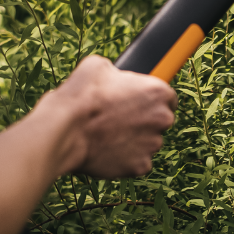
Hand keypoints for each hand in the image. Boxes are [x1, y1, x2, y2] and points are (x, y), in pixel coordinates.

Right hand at [48, 55, 175, 177]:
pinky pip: (136, 161)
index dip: (151, 100)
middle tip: (118, 118)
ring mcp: (152, 144)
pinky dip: (125, 158)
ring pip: (147, 142)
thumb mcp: (98, 67)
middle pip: (160, 120)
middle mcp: (162, 118)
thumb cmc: (80, 96)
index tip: (140, 103)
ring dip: (134, 139)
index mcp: (157, 91)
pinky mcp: (139, 166)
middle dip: (144, 120)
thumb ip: (117, 72)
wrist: (65, 130)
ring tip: (107, 134)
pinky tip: (106, 149)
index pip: (168, 97)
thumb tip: (114, 76)